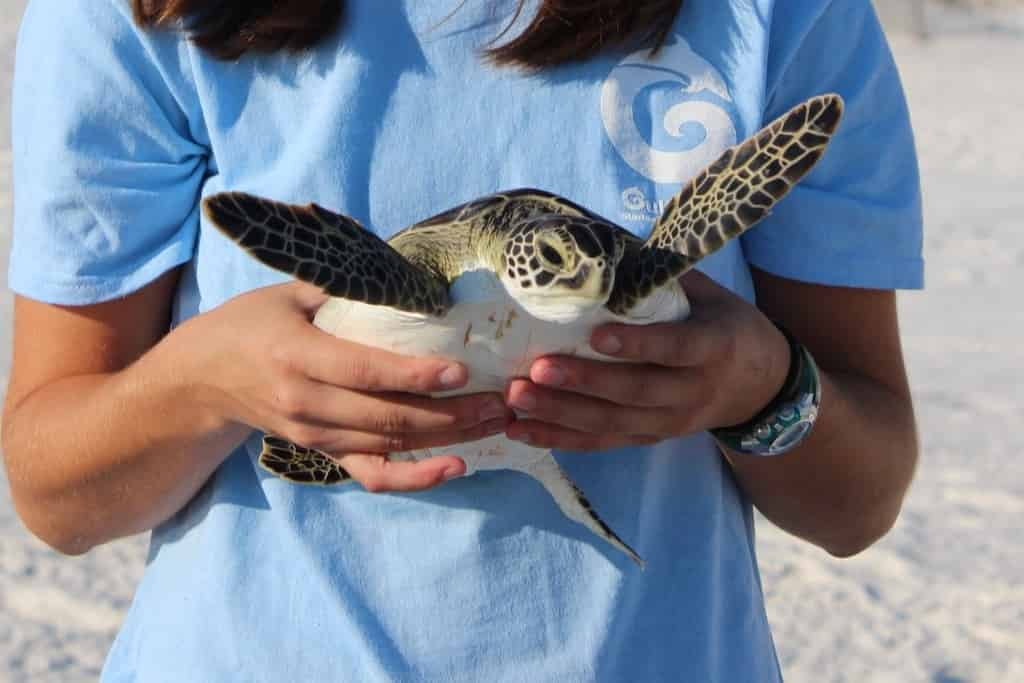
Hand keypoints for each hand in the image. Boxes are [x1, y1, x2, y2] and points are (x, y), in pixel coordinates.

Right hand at [178, 281, 512, 491]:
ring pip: (390, 445)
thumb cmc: (251, 324)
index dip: (415, 375)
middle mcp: (307, 402)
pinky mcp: (322, 453)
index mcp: (297, 355)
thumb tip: (408, 276)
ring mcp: (315, 435)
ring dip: (448, 438)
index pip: (365, 371)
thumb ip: (342, 287)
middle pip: (388, 417)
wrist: (202, 378)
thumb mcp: (287, 293)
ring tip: (496, 422)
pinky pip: (372, 475)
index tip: (462, 371)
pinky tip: (455, 469)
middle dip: (451, 413)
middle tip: (502, 401)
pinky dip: (414, 479)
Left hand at [504, 271, 790, 450]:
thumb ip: (660, 278)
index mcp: (713, 346)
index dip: (637, 345)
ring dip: (561, 414)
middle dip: (583, 383)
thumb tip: (600, 243)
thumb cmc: (723, 324)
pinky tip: (522, 430)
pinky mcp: (650, 438)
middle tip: (535, 370)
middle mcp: (693, 391)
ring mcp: (671, 421)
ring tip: (517, 399)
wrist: (761, 385)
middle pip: (635, 392)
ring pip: (614, 423)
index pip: (674, 349)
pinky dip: (561, 439)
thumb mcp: (707, 295)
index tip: (595, 336)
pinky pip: (604, 443)